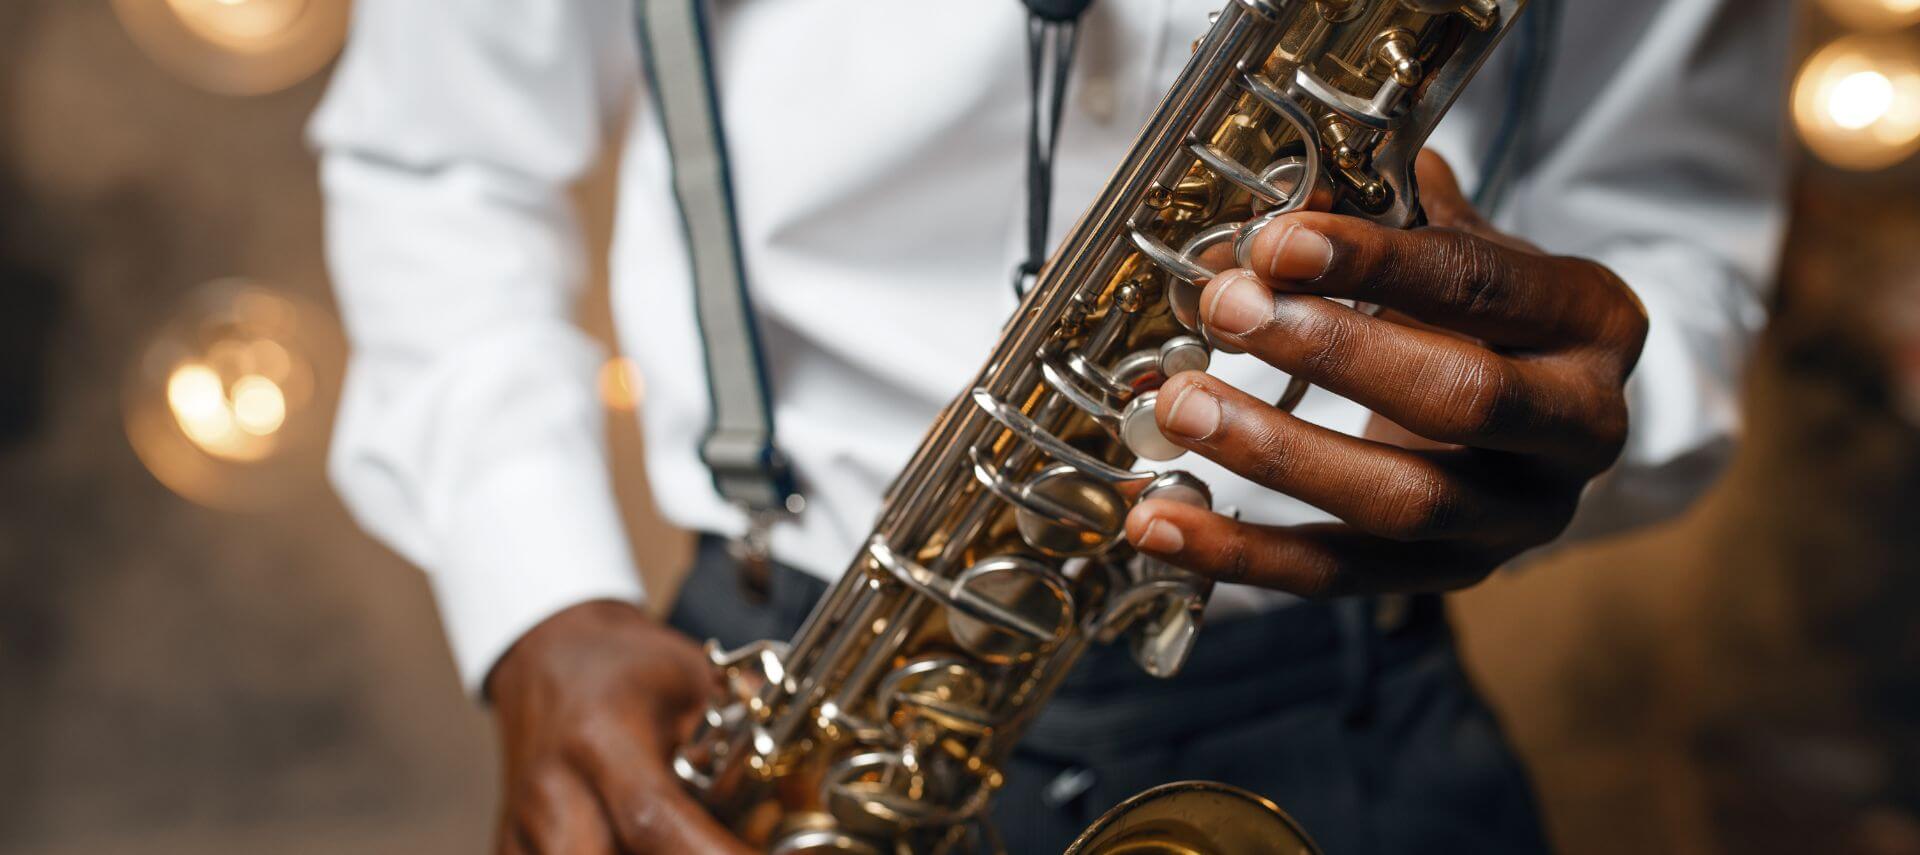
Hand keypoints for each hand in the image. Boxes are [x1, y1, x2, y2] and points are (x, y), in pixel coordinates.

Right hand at [487, 600, 752, 854]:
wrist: (547, 657)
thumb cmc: (628, 668)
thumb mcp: (694, 678)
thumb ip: (744, 732)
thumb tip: (803, 795)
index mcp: (601, 738)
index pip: (655, 819)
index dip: (713, 854)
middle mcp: (554, 789)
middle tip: (726, 852)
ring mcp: (525, 826)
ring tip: (689, 842)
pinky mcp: (513, 845)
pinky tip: (640, 846)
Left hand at [1125, 152, 1648, 595]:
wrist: (1531, 405)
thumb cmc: (1479, 308)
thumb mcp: (1448, 242)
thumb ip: (1368, 220)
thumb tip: (1249, 223)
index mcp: (1592, 320)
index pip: (1482, 287)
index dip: (1377, 264)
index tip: (1278, 242)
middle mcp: (1581, 428)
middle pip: (1462, 399)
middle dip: (1333, 353)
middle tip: (1227, 308)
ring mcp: (1522, 517)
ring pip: (1401, 503)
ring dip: (1276, 454)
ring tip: (1179, 407)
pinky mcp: (1452, 576)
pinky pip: (1337, 573)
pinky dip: (1239, 552)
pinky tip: (1158, 522)